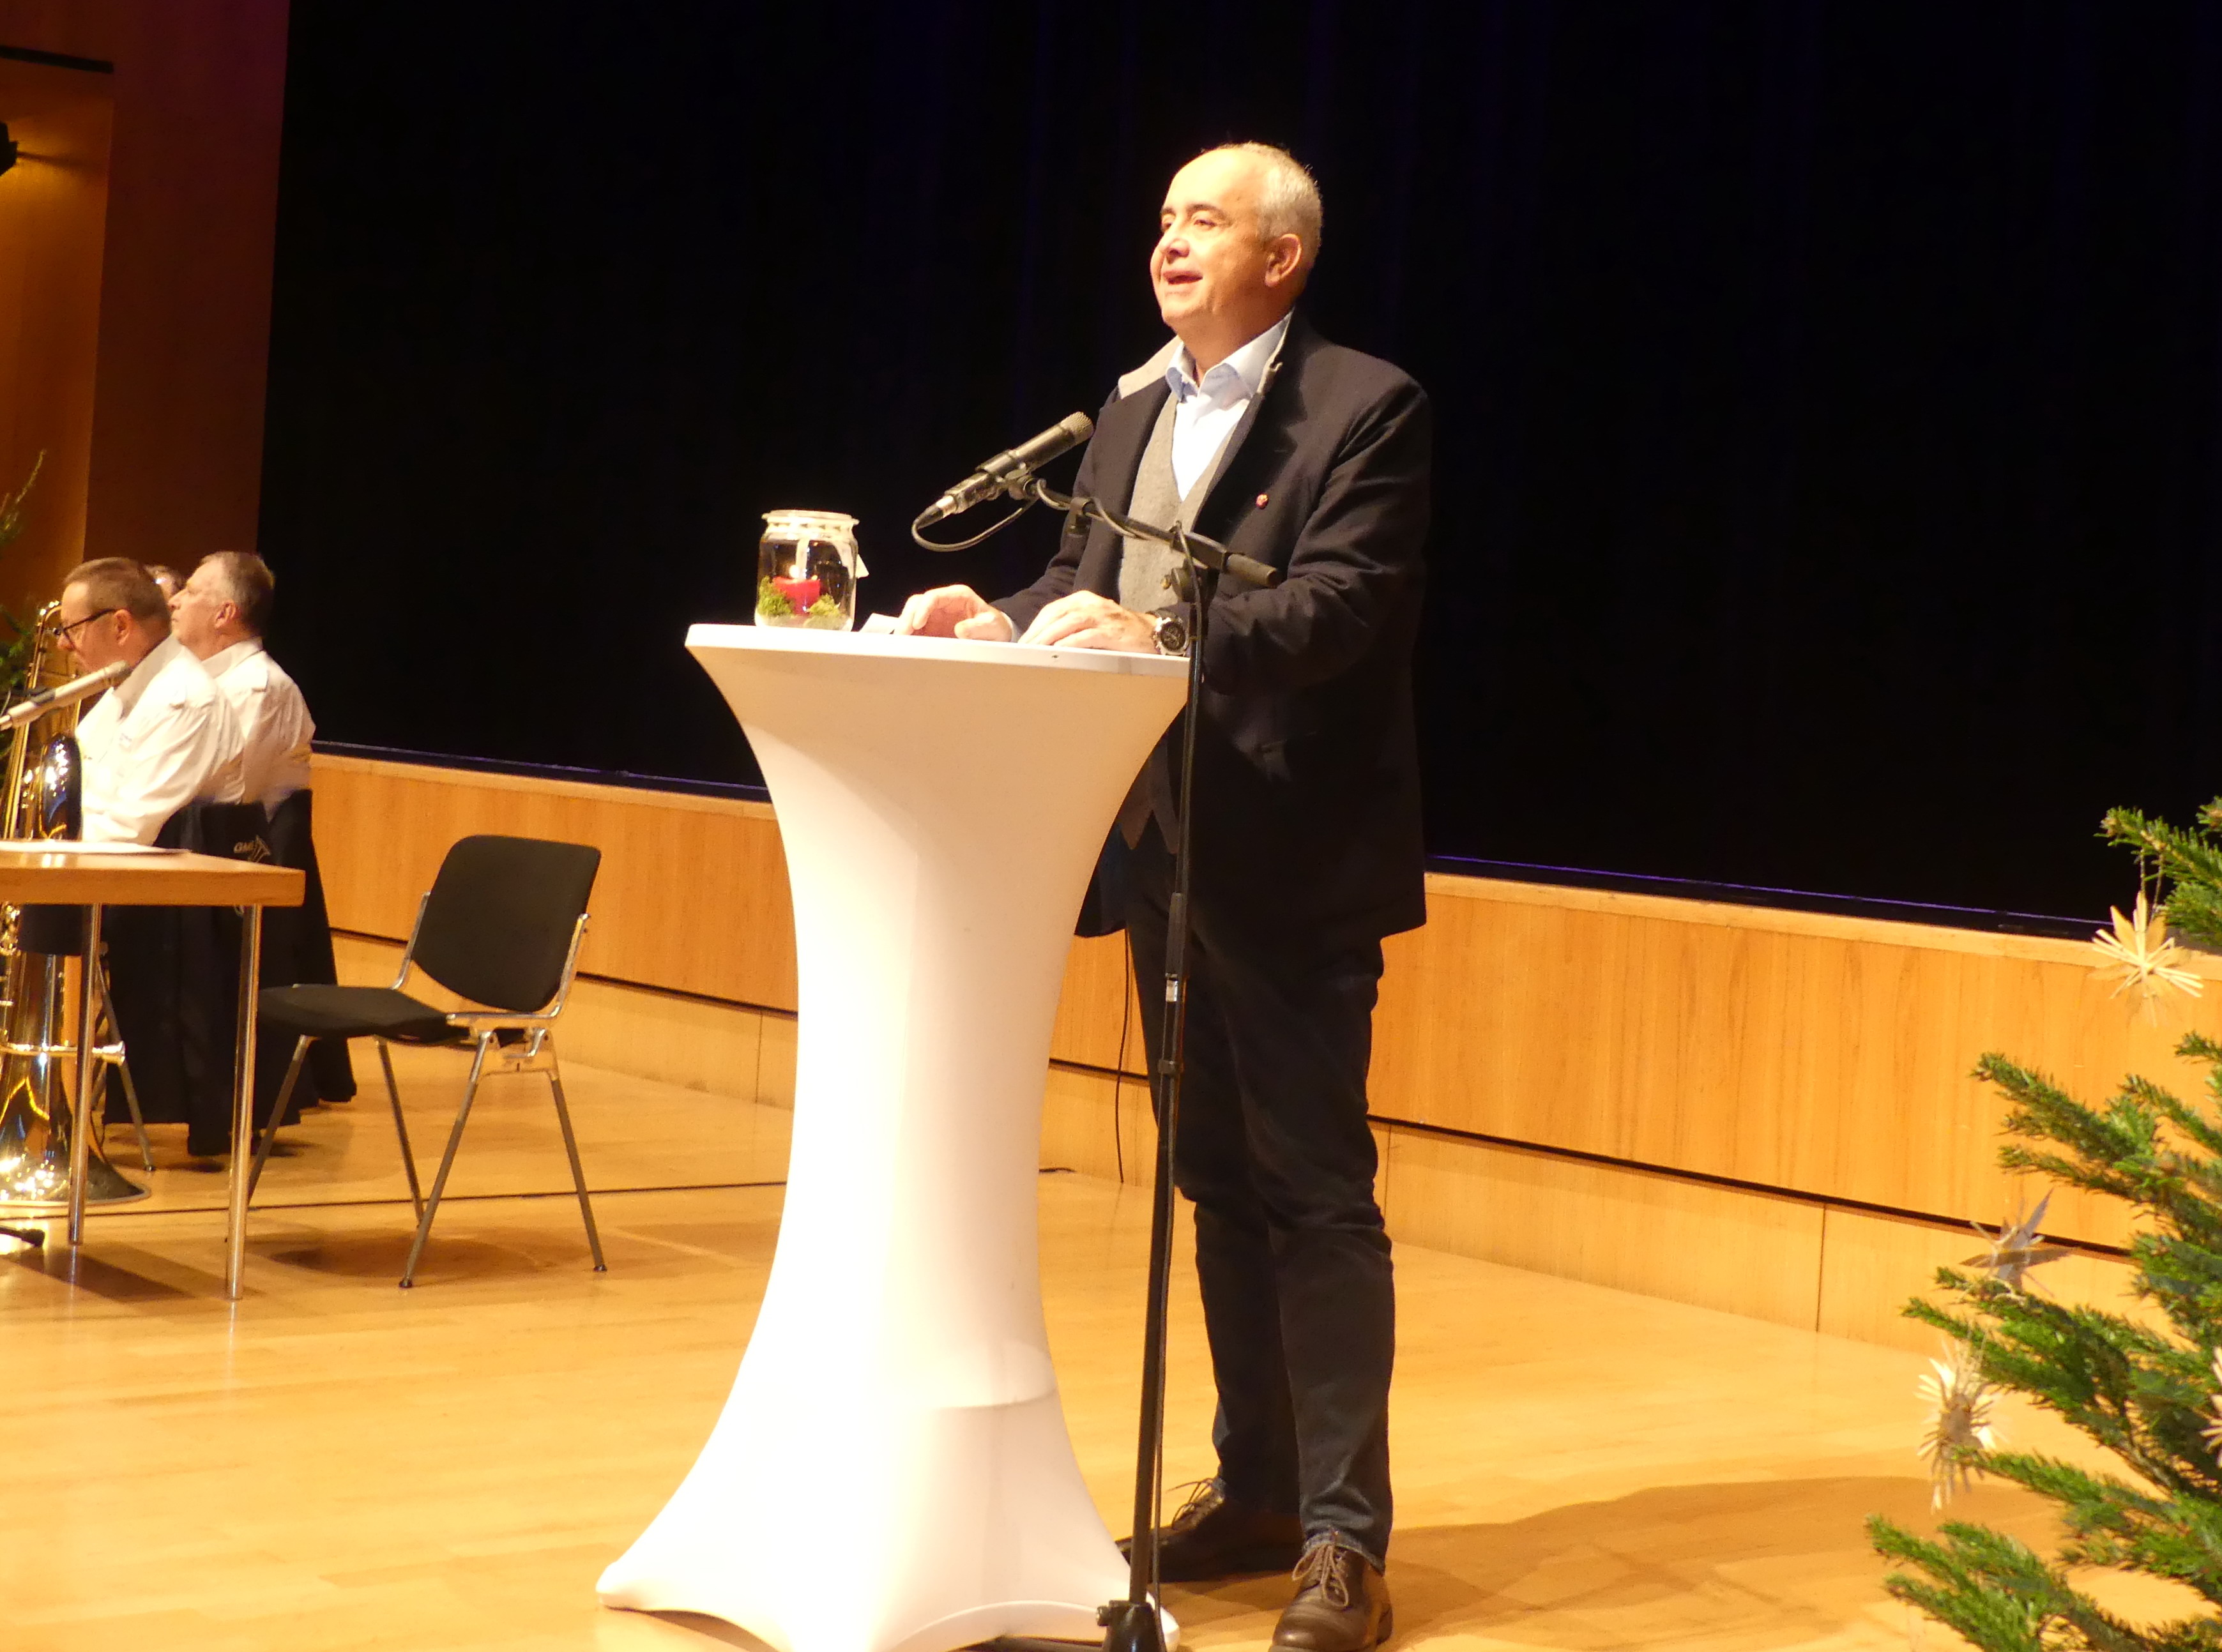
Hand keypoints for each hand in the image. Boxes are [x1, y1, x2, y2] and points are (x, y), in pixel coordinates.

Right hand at [898, 585, 1013, 641]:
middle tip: (902, 636)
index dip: (923, 609)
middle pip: (917, 604)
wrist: (997, 636)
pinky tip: (906, 649)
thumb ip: (978, 627)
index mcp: (957, 596)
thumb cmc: (995, 626)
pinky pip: (916, 632)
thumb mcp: (992, 626)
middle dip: (907, 618)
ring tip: (901, 644)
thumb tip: (959, 630)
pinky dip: (910, 639)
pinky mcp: (932, 630)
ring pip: (912, 617)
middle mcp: (942, 604)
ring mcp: (935, 617)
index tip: (918, 624)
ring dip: (905, 629)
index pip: (933, 597)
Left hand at [1019, 592, 1157, 651]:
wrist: (1153, 634)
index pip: (1052, 610)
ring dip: (1048, 638)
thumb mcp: (1094, 622)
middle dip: (1037, 633)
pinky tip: (1057, 653)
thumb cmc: (1120, 632)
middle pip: (1055, 615)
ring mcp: (1101, 617)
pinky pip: (1085, 637)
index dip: (1035, 626)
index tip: (1022, 643)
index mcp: (1083, 600)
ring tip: (1034, 653)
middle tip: (1022, 651)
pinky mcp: (1111, 632)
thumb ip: (1072, 627)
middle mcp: (1091, 604)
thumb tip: (1044, 644)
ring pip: (1067, 623)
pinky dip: (1069, 644)